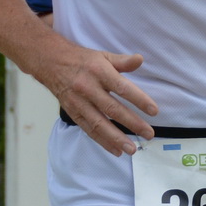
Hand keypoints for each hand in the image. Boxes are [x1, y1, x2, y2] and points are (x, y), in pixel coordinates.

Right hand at [33, 39, 157, 156]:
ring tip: (132, 149)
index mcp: (99, 71)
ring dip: (116, 138)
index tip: (154, 111)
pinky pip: (89, 129)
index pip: (122, 88)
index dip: (139, 99)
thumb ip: (122, 61)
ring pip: (99, 123)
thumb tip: (140, 59)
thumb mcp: (103, 56)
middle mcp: (88, 88)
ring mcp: (79, 102)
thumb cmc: (82, 60)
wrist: (51, 63)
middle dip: (132, 123)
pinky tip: (116, 150)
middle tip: (149, 134)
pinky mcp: (73, 113)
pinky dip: (102, 141)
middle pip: (112, 109)